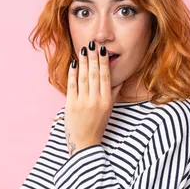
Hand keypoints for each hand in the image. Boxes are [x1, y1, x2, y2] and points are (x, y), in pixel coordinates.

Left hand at [65, 41, 122, 156]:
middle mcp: (96, 101)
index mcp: (106, 101)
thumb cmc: (97, 125)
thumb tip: (118, 79)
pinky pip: (72, 86)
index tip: (102, 50)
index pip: (105, 77)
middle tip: (92, 44)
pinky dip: (72, 74)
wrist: (84, 143)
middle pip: (94, 74)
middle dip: (93, 57)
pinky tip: (73, 64)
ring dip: (83, 62)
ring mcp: (83, 103)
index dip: (103, 62)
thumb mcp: (109, 109)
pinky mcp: (71, 106)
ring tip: (83, 50)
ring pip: (83, 78)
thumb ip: (113, 93)